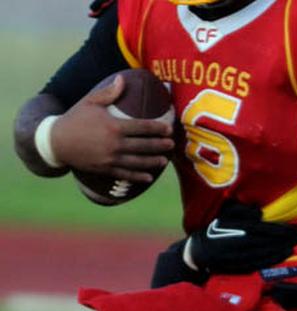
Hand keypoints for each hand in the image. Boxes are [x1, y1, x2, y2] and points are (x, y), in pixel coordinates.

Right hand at [52, 74, 173, 183]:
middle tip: (172, 145)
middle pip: (144, 145)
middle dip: (160, 145)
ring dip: (153, 161)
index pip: (142, 127)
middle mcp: (114, 143)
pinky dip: (138, 176)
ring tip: (165, 161)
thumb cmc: (74, 119)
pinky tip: (149, 178)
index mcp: (114, 126)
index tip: (168, 129)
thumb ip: (109, 92)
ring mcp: (110, 158)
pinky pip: (125, 174)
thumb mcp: (90, 102)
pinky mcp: (105, 169)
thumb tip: (123, 78)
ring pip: (138, 161)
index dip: (158, 128)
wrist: (56, 142)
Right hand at [186, 200, 296, 273]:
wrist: (198, 252)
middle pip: (269, 242)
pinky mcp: (241, 267)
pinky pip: (261, 264)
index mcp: (239, 230)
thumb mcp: (224, 216)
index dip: (281, 230)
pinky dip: (273, 260)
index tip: (295, 228)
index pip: (265, 229)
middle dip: (286, 239)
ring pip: (267, 253)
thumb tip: (259, 212)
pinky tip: (283, 256)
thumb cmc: (214, 231)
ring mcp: (242, 257)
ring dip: (282, 250)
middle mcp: (242, 244)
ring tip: (294, 246)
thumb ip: (241, 212)